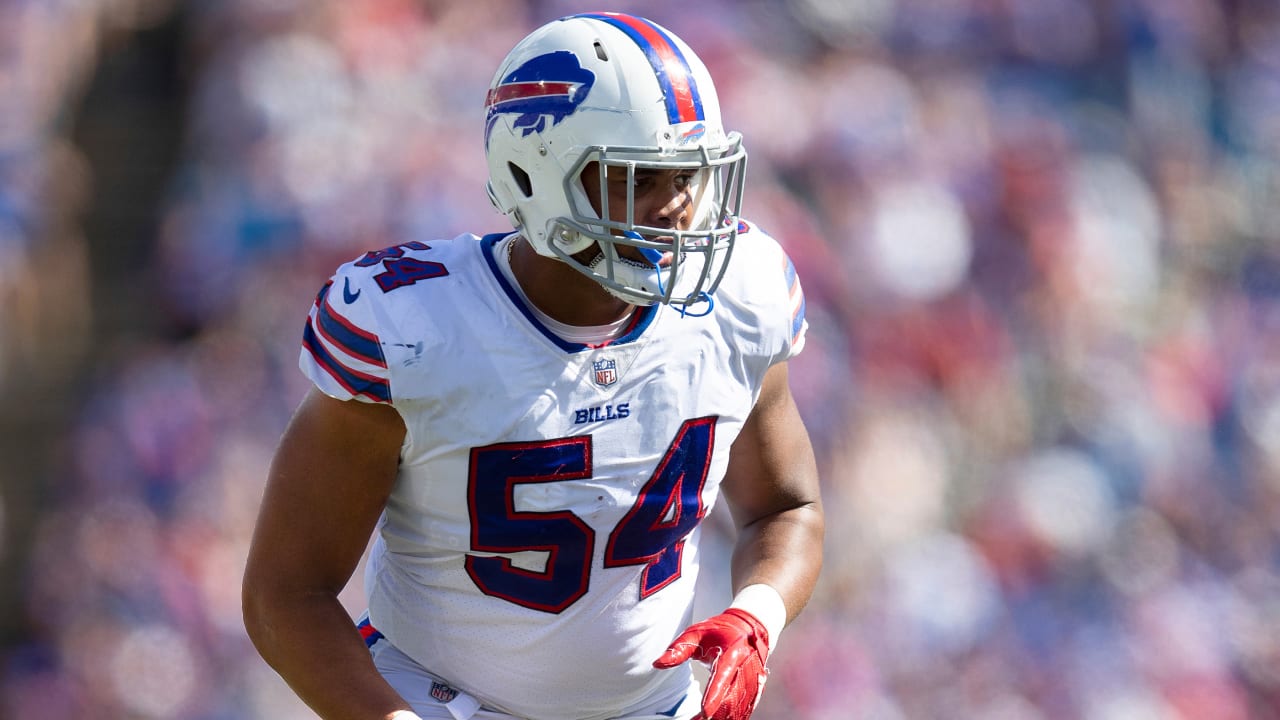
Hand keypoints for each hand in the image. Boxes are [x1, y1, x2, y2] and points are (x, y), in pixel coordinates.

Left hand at [653, 608, 770, 719]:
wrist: (749, 626)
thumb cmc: (719, 630)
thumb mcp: (696, 633)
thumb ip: (678, 649)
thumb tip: (657, 663)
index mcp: (732, 653)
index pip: (723, 677)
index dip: (714, 696)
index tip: (705, 712)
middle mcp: (746, 667)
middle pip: (732, 697)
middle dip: (716, 714)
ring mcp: (754, 678)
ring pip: (741, 705)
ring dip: (725, 717)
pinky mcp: (756, 686)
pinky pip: (748, 706)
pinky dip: (736, 715)